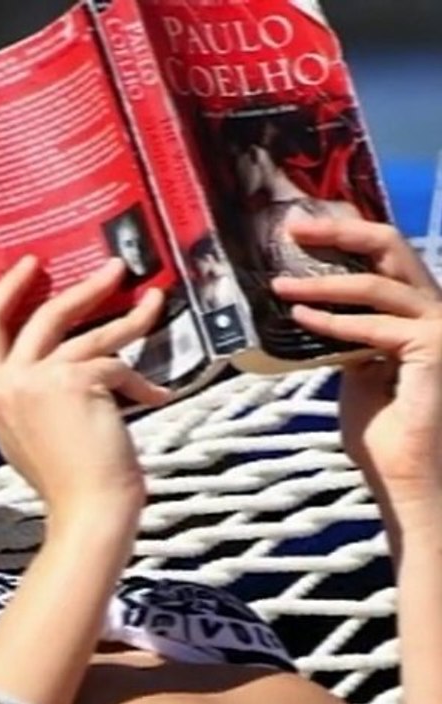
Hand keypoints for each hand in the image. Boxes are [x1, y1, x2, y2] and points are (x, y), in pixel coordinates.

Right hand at [0, 256, 169, 524]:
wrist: (87, 511)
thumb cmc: (67, 480)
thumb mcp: (29, 431)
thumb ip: (32, 391)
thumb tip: (62, 354)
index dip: (8, 290)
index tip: (29, 266)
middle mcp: (6, 382)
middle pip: (41, 315)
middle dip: (80, 288)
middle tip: (110, 268)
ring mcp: (36, 381)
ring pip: (86, 332)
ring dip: (125, 314)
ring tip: (151, 300)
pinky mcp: (73, 382)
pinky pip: (113, 364)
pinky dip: (140, 379)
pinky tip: (158, 392)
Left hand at [271, 218, 441, 509]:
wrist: (408, 477)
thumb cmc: (384, 430)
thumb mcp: (356, 368)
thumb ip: (344, 336)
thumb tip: (309, 309)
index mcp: (417, 310)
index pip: (382, 257)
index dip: (344, 234)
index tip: (299, 227)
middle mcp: (436, 309)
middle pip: (389, 246)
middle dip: (338, 231)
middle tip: (291, 225)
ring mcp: (441, 326)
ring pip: (375, 284)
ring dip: (321, 282)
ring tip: (278, 284)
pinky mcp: (436, 347)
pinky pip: (374, 326)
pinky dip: (333, 320)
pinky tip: (300, 315)